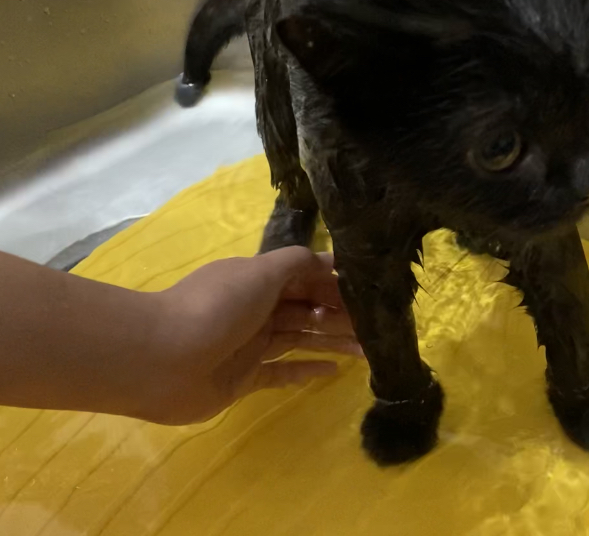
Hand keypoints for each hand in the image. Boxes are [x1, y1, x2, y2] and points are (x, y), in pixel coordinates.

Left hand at [143, 247, 361, 424]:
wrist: (159, 360)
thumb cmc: (215, 308)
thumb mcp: (260, 273)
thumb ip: (298, 263)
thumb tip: (331, 261)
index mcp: (258, 279)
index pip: (306, 275)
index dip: (336, 282)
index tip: (371, 289)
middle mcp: (257, 308)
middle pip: (307, 307)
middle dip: (340, 314)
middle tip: (377, 325)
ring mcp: (251, 344)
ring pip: (301, 338)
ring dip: (333, 341)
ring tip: (367, 350)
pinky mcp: (244, 378)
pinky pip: (283, 371)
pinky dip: (307, 370)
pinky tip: (333, 372)